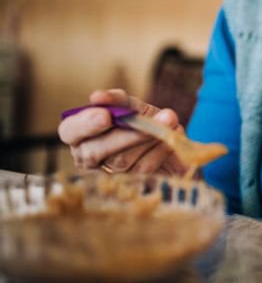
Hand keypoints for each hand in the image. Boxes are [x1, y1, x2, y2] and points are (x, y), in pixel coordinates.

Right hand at [58, 89, 188, 175]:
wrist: (172, 141)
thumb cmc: (144, 121)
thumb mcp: (133, 106)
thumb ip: (118, 100)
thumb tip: (98, 97)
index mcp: (82, 135)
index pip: (69, 131)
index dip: (85, 124)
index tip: (105, 116)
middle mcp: (89, 158)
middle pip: (94, 151)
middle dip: (123, 135)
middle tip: (145, 123)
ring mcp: (109, 175)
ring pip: (120, 161)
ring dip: (146, 139)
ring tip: (166, 121)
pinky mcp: (131, 186)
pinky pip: (142, 169)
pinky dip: (158, 150)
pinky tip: (168, 141)